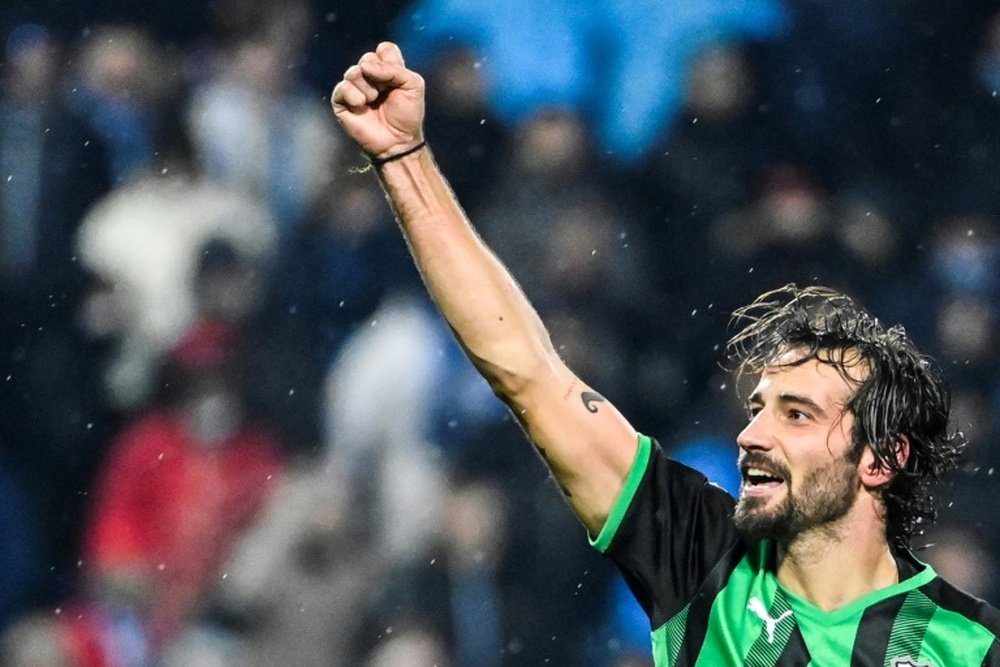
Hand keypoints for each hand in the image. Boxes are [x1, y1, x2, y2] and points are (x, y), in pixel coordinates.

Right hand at [331, 42, 424, 159]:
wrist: (398, 141)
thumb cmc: (407, 115)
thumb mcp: (413, 86)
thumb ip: (395, 69)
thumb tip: (365, 66)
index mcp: (387, 68)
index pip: (384, 49)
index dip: (390, 63)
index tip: (397, 80)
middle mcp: (369, 75)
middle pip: (368, 58)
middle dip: (379, 77)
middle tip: (385, 94)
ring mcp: (354, 87)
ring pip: (354, 72)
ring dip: (368, 89)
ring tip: (373, 102)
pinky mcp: (342, 101)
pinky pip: (343, 87)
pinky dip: (354, 96)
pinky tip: (361, 107)